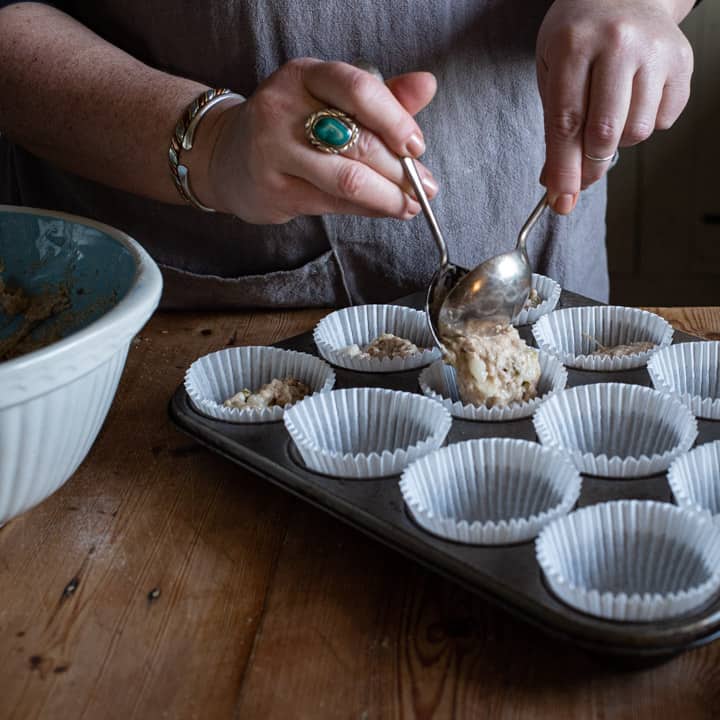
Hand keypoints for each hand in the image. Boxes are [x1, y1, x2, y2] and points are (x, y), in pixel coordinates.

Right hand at [202, 59, 437, 222]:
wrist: (226, 156)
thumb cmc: (290, 126)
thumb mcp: (329, 99)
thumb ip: (380, 95)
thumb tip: (427, 85)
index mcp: (305, 75)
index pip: (359, 90)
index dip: (396, 119)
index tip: (417, 145)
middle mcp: (284, 109)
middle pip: (359, 142)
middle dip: (401, 170)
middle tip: (425, 187)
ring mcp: (275, 152)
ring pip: (348, 179)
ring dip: (389, 197)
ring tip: (411, 204)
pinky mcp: (276, 190)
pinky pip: (334, 204)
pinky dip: (368, 209)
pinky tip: (385, 209)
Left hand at [536, 0, 693, 213]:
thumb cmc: (579, 36)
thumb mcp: (551, 72)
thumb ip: (554, 128)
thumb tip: (556, 185)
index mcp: (574, 45)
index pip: (567, 123)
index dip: (564, 169)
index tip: (561, 202)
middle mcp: (619, 44)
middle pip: (605, 133)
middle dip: (591, 164)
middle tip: (583, 168)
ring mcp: (656, 51)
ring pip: (637, 132)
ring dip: (618, 141)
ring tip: (607, 115)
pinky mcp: (682, 61)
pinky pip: (663, 120)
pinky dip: (644, 124)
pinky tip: (632, 100)